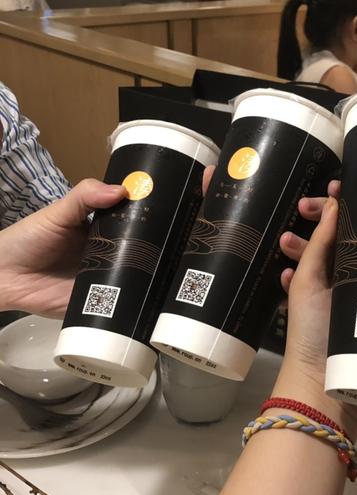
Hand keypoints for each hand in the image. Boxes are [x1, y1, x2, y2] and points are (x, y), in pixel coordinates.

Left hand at [0, 167, 215, 318]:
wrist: (2, 277)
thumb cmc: (29, 239)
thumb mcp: (58, 212)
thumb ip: (84, 197)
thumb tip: (122, 190)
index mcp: (107, 231)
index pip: (140, 224)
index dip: (162, 220)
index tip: (190, 213)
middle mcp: (114, 255)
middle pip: (147, 252)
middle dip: (169, 250)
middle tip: (199, 245)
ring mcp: (110, 280)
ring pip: (142, 278)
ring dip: (161, 276)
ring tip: (191, 271)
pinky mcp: (102, 303)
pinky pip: (126, 303)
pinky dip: (143, 303)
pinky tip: (166, 300)